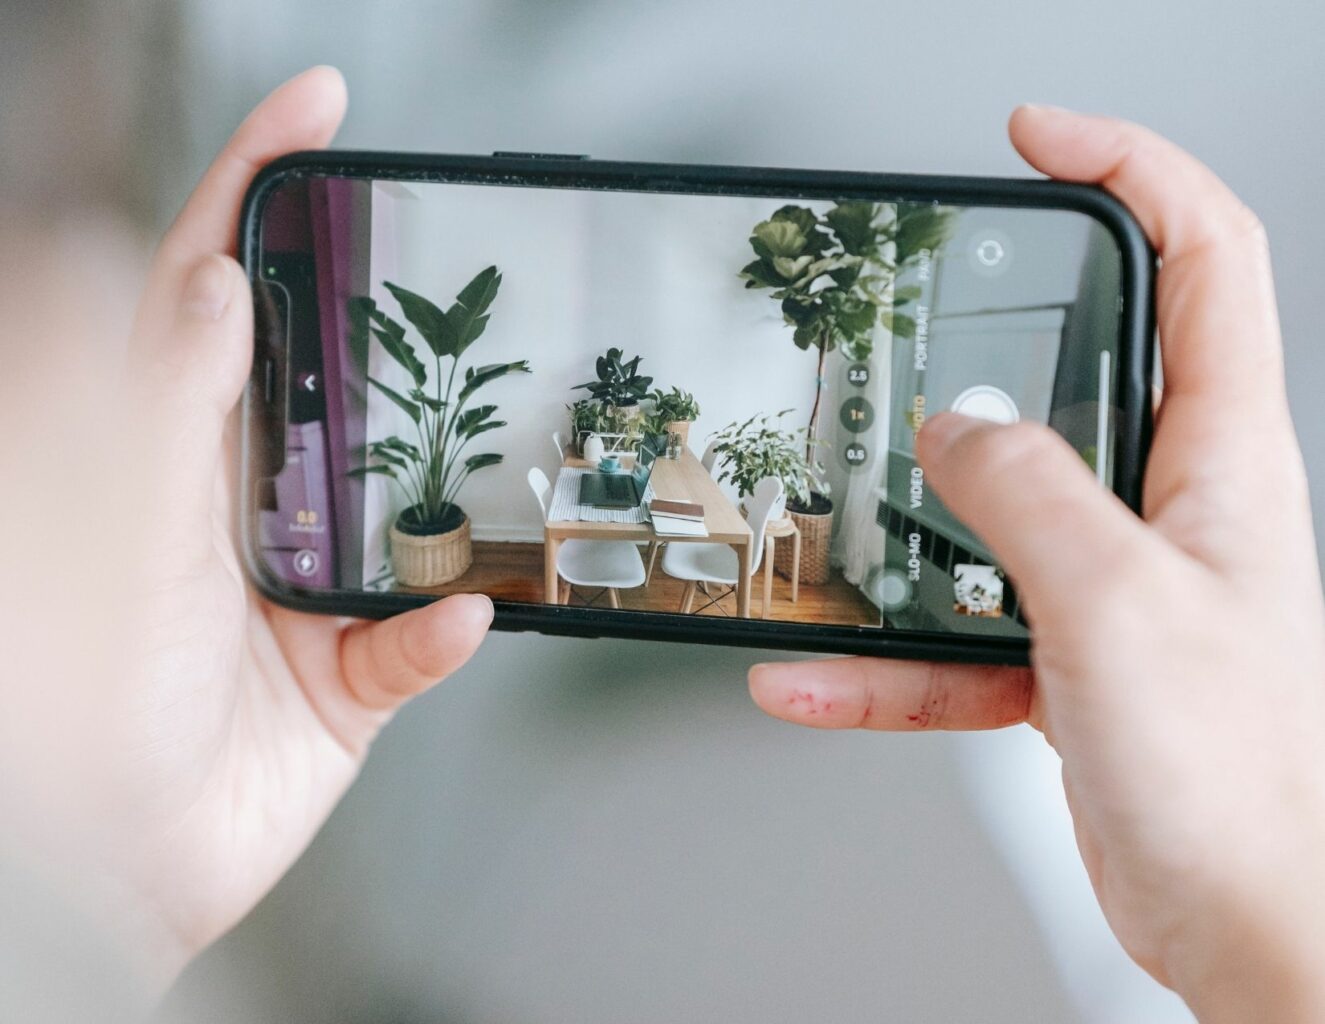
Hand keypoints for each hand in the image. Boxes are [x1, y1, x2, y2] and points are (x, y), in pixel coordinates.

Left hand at [114, 67, 491, 985]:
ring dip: (443, 486)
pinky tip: (451, 621)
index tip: (317, 110)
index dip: (259, 190)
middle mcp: (239, 503)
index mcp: (164, 446)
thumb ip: (164, 398)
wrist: (104, 868)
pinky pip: (425, 637)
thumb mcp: (111, 521)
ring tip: (490, 447)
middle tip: (444, 274)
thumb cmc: (73, 702)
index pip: (214, 288)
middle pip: (329, 378)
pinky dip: (442, 632)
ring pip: (403, 498)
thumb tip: (215, 279)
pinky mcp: (356, 671)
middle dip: (385, 322)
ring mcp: (305, 584)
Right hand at [749, 106, 1324, 1022]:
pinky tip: (816, 678)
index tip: (1043, 140)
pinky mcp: (1065, 655)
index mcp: (1223, 459)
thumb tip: (959, 430)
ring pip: (995, 511)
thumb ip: (1028, 496)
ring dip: (910, 522)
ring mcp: (1113, 581)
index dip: (1131, 170)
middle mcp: (1173, 506)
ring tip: (837, 522)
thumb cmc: (1238, 779)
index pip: (1203, 257)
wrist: (1248, 922)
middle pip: (1089, 368)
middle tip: (922, 310)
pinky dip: (883, 658)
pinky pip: (956, 633)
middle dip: (1002, 334)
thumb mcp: (1117, 602)